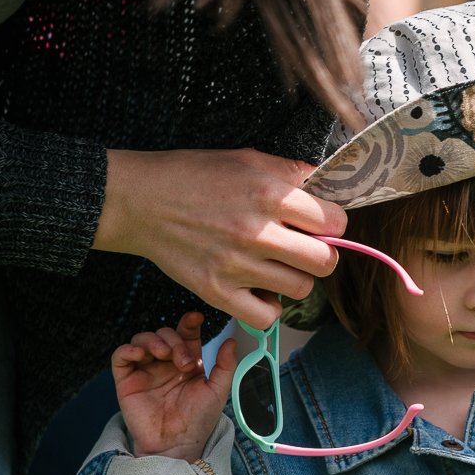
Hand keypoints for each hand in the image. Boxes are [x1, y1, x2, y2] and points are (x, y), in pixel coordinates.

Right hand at [94, 148, 346, 327]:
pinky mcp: (216, 292)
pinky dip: (269, 307)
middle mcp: (258, 232)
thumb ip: (289, 172)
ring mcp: (237, 266)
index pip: (335, 222)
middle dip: (322, 255)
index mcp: (270, 194)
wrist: (139, 201)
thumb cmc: (192, 176)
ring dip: (295, 279)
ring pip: (300, 289)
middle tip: (305, 249)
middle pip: (325, 262)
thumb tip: (323, 181)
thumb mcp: (246, 158)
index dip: (334, 224)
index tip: (322, 225)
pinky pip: (266, 316)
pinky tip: (260, 289)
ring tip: (278, 266)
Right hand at [112, 312, 237, 460]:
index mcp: (187, 362)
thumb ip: (225, 365)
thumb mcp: (218, 391)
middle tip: (184, 362)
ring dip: (154, 340)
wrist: (177, 445)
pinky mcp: (126, 381)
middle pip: (165, 334)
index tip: (196, 318)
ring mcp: (145, 370)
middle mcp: (165, 363)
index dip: (189, 323)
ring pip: (143, 338)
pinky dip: (128, 349)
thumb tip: (231, 340)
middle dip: (175, 341)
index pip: (185, 334)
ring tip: (163, 355)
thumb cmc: (198, 421)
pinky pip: (120, 356)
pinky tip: (141, 354)